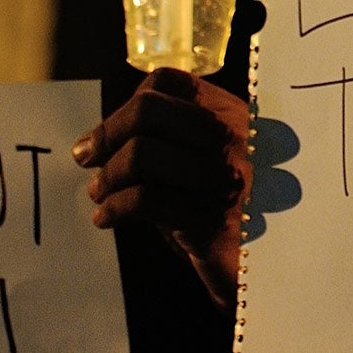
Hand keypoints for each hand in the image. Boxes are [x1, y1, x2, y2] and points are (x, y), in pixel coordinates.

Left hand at [72, 69, 249, 312]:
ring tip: (100, 194)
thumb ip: (164, 143)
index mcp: (231, 114)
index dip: (124, 107)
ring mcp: (224, 176)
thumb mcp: (200, 166)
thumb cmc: (223, 214)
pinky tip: (106, 218)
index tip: (101, 138)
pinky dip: (115, 208)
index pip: (167, 82)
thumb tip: (92, 143)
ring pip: (142, 154)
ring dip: (109, 176)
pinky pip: (144, 199)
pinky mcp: (211, 219)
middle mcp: (233, 137)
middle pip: (148, 111)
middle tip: (88, 160)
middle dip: (108, 135)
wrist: (264, 269)